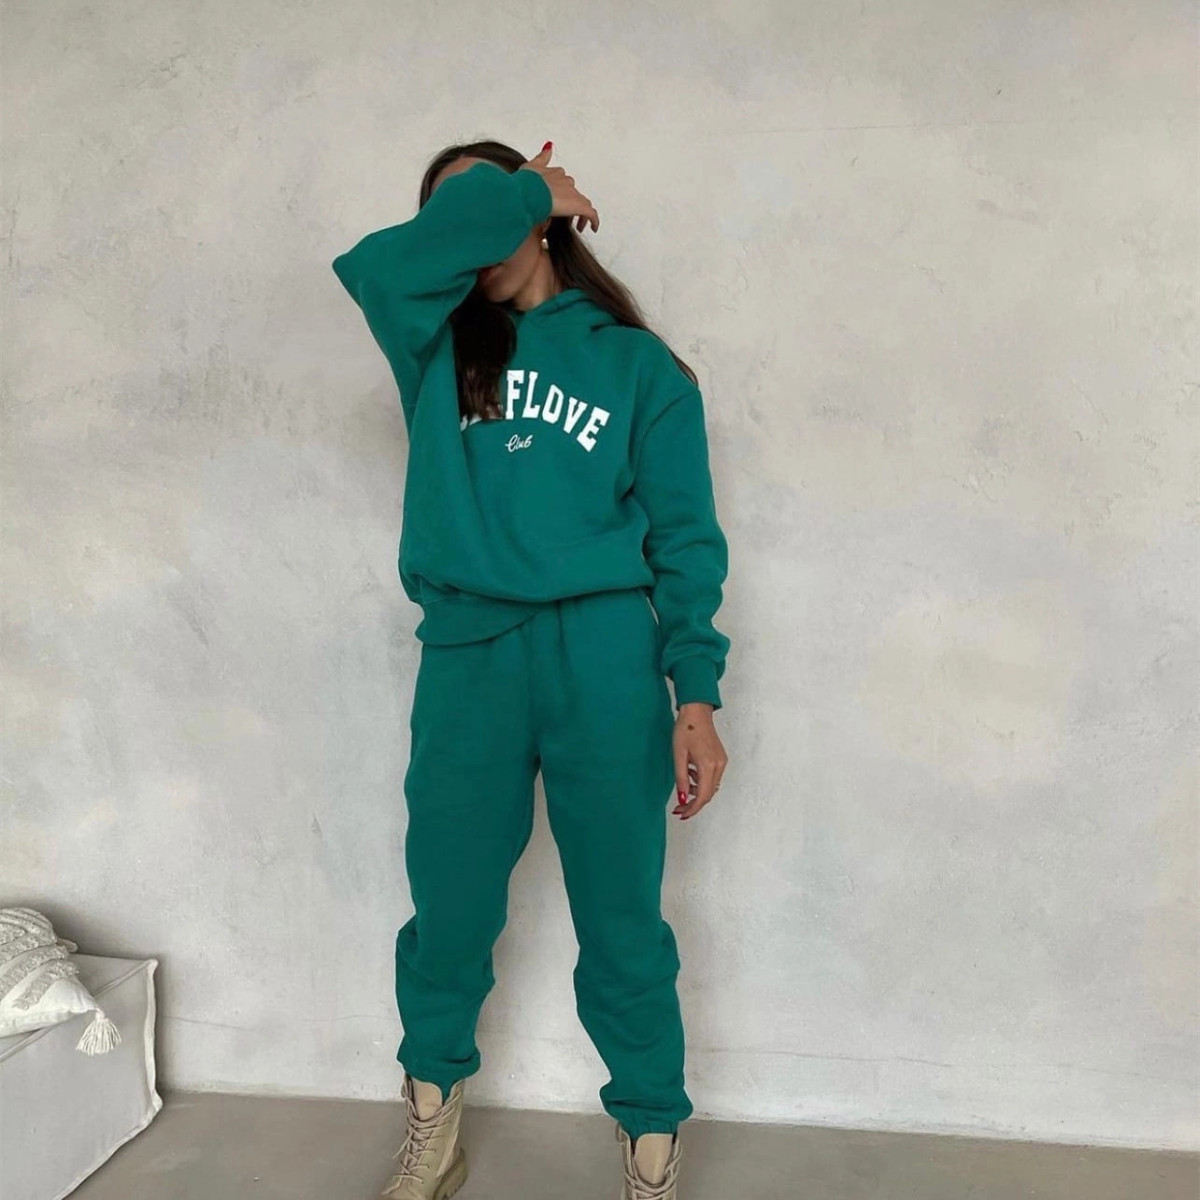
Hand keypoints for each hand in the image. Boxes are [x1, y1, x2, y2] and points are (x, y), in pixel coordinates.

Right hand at [519, 142, 598, 233]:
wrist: (529, 193)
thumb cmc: (526, 183)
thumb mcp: (530, 168)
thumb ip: (541, 158)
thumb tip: (549, 145)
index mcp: (555, 173)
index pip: (563, 180)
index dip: (562, 191)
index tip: (560, 200)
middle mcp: (566, 181)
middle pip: (573, 192)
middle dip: (570, 204)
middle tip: (567, 217)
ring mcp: (573, 193)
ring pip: (583, 202)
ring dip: (581, 213)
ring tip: (578, 224)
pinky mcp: (579, 205)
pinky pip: (591, 214)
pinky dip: (594, 221)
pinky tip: (593, 228)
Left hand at [671, 702, 727, 819]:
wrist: (697, 712)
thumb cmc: (686, 730)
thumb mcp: (679, 755)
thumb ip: (682, 779)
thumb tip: (683, 798)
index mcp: (708, 765)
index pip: (703, 796)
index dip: (692, 808)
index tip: (682, 814)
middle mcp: (719, 766)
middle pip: (708, 794)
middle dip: (694, 803)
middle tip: (679, 807)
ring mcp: (722, 762)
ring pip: (711, 787)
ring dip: (697, 792)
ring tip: (684, 784)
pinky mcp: (721, 759)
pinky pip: (712, 777)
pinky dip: (702, 782)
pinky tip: (691, 774)